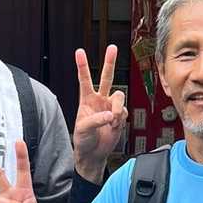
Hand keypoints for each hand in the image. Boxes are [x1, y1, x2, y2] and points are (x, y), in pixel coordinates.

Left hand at [72, 45, 127, 180]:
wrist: (94, 154)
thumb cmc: (83, 141)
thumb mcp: (83, 129)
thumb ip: (95, 120)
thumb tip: (110, 115)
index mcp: (86, 100)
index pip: (84, 79)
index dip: (82, 65)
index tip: (79, 51)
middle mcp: (99, 100)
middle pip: (106, 77)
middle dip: (110, 62)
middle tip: (112, 48)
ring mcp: (110, 107)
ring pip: (119, 96)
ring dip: (116, 107)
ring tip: (112, 119)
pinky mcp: (119, 116)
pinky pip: (123, 112)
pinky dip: (119, 120)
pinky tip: (113, 127)